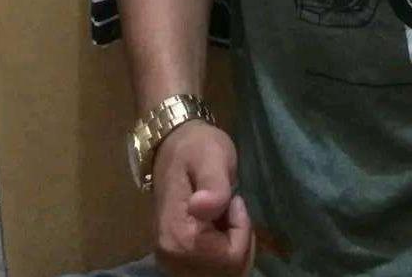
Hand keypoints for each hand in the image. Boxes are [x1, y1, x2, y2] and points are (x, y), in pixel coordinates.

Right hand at [152, 121, 270, 276]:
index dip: (241, 229)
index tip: (233, 200)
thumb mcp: (212, 157)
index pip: (229, 257)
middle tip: (232, 207)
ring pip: (223, 274)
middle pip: (226, 272)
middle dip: (240, 241)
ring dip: (234, 247)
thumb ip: (214, 184)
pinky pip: (214, 271)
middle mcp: (170, 257)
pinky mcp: (177, 260)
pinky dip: (225, 253)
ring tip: (226, 216)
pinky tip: (220, 228)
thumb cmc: (196, 148)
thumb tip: (203, 208)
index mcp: (178, 235)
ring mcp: (172, 261)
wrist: (172, 148)